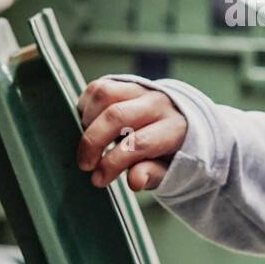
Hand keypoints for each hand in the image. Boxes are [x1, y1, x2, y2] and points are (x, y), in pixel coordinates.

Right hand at [77, 77, 187, 191]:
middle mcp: (158, 102)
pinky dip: (86, 107)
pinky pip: (98, 88)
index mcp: (175, 126)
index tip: (98, 179)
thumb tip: (134, 181)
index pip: (139, 143)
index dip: (114, 163)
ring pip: (105, 95)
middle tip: (85, 165)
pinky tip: (90, 126)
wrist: (179, 121)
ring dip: (88, 122)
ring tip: (89, 143)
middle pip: (116, 116)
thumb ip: (152, 174)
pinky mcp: (124, 82)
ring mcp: (140, 89)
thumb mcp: (168, 169)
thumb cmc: (169, 151)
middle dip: (93, 143)